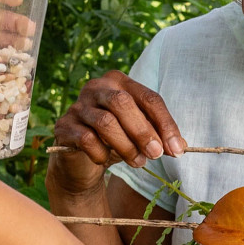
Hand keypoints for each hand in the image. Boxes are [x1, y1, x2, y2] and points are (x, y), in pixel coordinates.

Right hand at [48, 71, 186, 201]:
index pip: (148, 98)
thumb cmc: (115, 141)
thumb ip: (159, 137)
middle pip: (123, 103)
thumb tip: (179, 146)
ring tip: (138, 162)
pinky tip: (106, 161)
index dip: (166, 124)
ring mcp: (78, 105)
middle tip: (157, 154)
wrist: (80, 161)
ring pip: (105, 122)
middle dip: (144, 131)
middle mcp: (97, 87)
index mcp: (120, 82)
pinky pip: (86, 139)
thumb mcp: (140, 136)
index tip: (177, 149)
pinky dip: (101, 153)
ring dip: (126, 146)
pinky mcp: (64, 126)